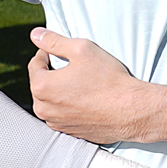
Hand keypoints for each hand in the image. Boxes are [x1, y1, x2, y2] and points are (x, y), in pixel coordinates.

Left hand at [26, 28, 155, 142]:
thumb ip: (54, 41)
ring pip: (52, 100)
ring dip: (61, 90)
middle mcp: (44, 109)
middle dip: (54, 74)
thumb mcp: (81, 50)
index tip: (63, 52)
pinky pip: (63, 114)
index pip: (35, 64)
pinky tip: (88, 98)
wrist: (131, 111)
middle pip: (41, 83)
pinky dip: (70, 105)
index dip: (48, 53)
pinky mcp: (69, 132)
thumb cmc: (108, 80)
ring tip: (83, 84)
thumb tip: (36, 34)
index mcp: (42, 87)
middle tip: (76, 68)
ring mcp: (56, 123)